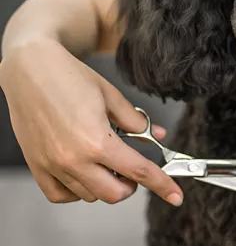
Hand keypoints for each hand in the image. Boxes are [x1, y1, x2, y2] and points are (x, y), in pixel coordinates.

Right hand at [0, 39, 182, 205]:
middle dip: (130, 185)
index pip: (139, 171)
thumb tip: (158, 135)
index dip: (162, 185)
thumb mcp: (111, 96)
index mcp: (97, 141)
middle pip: (114, 193)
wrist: (29, 70)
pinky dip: (76, 190)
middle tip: (132, 168)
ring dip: (104, 184)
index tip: (175, 196)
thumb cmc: (68, 77)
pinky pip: (60, 195)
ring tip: (106, 161)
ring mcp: (53, 165)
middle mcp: (74, 159)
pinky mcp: (37, 165)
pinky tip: (84, 172)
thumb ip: (136, 121)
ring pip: (88, 196)